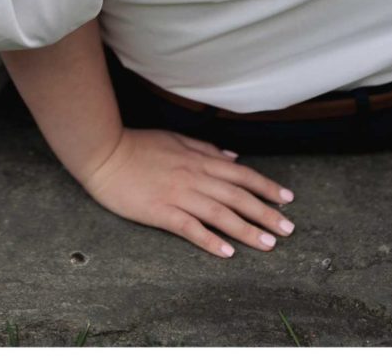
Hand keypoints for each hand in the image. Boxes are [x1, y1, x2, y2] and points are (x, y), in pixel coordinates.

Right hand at [75, 129, 294, 258]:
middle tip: (288, 229)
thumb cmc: (136, 145)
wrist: (103, 152)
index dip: (266, 186)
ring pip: (220, 214)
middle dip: (266, 213)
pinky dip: (210, 240)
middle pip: (237, 196)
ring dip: (247, 230)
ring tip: (268, 244)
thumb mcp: (174, 138)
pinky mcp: (160, 211)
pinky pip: (190, 227)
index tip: (287, 199)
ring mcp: (177, 194)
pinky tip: (226, 252)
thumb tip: (233, 156)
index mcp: (197, 159)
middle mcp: (193, 177)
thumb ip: (204, 148)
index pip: (240, 174)